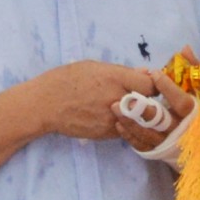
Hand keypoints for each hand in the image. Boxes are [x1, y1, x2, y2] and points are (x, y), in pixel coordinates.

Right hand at [29, 60, 180, 142]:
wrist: (46, 104)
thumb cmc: (68, 79)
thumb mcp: (95, 67)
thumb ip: (123, 72)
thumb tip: (146, 73)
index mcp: (115, 78)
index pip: (151, 86)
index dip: (153, 87)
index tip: (149, 87)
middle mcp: (117, 98)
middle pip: (149, 105)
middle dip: (149, 103)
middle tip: (143, 101)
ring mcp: (112, 118)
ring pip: (139, 120)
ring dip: (138, 116)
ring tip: (126, 109)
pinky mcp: (106, 133)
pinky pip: (124, 130)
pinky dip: (123, 125)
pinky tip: (111, 117)